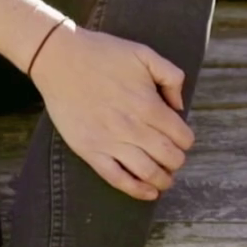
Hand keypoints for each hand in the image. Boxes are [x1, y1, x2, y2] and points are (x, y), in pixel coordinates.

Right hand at [28, 22, 194, 200]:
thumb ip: (171, 76)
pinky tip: (148, 192)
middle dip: (177, 161)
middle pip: (168, 157)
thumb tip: (179, 106)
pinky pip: (117, 178)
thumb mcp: (145, 54)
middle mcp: (132, 128)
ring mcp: (110, 142)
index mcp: (148, 105)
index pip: (181, 135)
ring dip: (163, 180)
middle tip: (175, 157)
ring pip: (147, 172)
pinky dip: (137, 190)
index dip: (186, 140)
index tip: (183, 139)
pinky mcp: (90, 151)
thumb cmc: (103, 54)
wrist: (60, 59)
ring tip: (166, 179)